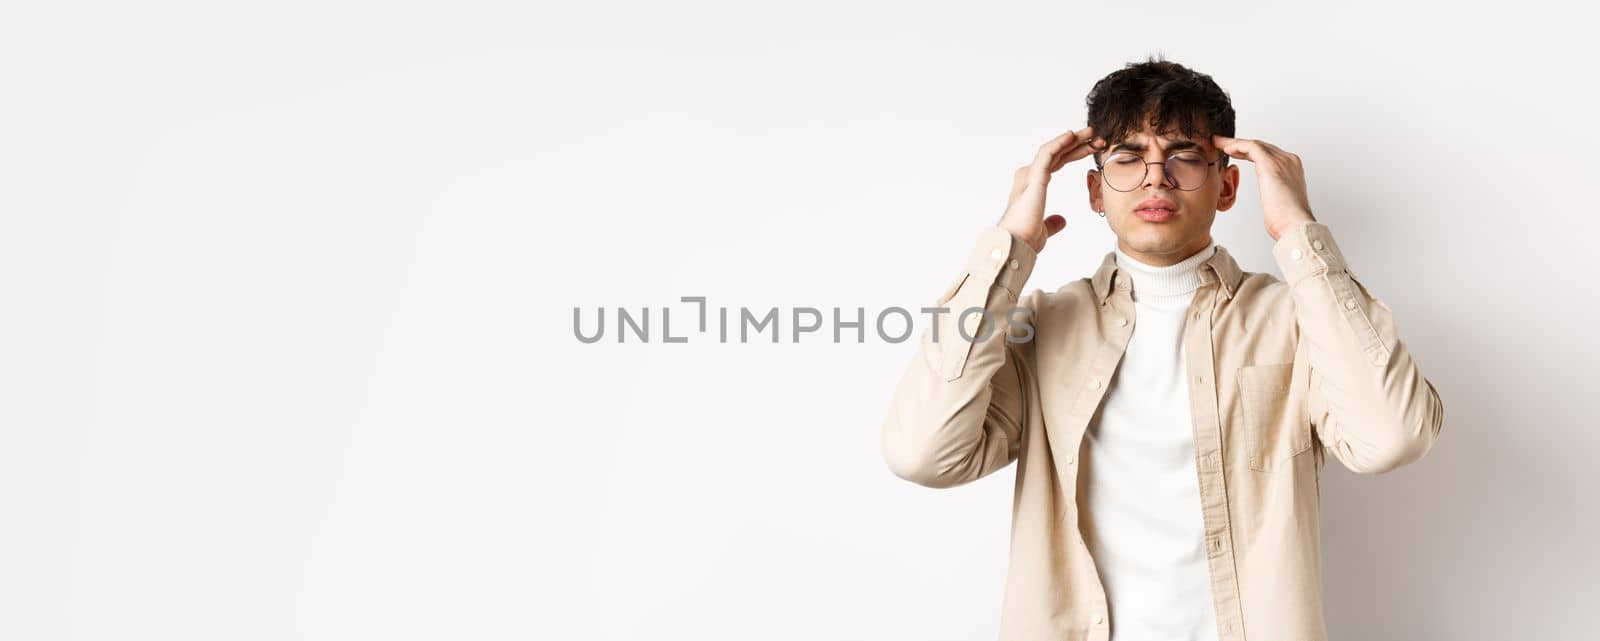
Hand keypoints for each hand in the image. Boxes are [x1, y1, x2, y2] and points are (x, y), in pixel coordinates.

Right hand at [999, 127, 1102, 252]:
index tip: (1093, 149)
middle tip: (1096, 137)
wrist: (1016, 243)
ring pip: (1053, 150)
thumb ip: (1052, 223)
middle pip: (1057, 154)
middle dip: (1077, 144)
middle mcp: (1029, 177)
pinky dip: (1059, 143)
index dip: (1074, 154)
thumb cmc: (1025, 238)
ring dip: (1072, 140)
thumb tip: (1062, 220)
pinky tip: (1072, 136)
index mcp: (1032, 186)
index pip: (1056, 163)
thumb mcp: (1044, 229)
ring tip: (1090, 132)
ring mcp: (1030, 175)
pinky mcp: (1033, 176)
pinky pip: (1047, 153)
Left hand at [1210, 135, 1317, 240]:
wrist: (1295, 226)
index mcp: (1292, 170)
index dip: (1248, 152)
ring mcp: (1282, 160)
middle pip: (1261, 146)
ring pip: (1254, 145)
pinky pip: (1251, 147)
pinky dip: (1237, 145)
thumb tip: (1270, 201)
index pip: (1267, 154)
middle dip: (1240, 145)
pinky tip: (1225, 148)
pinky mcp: (1271, 164)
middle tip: (1221, 144)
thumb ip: (1274, 195)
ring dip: (1234, 143)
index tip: (1232, 153)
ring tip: (1218, 142)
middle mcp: (1288, 161)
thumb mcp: (1279, 204)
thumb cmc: (1286, 222)